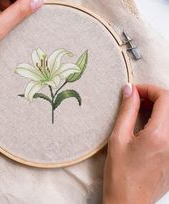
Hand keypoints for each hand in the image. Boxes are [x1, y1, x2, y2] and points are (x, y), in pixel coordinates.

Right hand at [103, 84, 168, 203]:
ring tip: (139, 109)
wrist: (130, 201)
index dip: (149, 89)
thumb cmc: (120, 172)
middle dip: (154, 96)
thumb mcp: (118, 137)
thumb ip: (126, 110)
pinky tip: (146, 122)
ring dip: (158, 107)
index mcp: (159, 135)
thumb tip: (129, 90)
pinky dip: (161, 119)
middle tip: (135, 99)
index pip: (165, 98)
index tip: (134, 91)